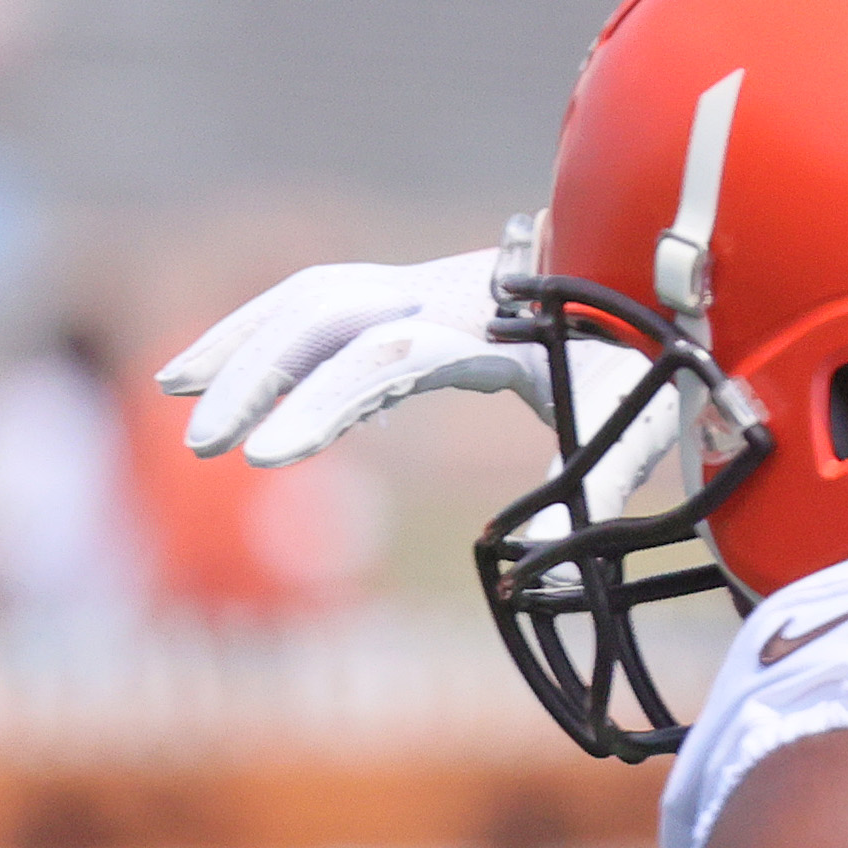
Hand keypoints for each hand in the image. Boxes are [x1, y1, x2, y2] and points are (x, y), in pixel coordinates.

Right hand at [156, 244, 659, 477]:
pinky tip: (228, 373)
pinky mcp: (418, 292)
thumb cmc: (654, 358)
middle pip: (324, 311)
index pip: (384, 354)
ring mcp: (427, 285)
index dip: (320, 402)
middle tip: (200, 444)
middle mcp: (447, 291)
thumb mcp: (634, 425)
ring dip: (239, 340)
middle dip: (252, 371)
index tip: (265, 455)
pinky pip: (327, 300)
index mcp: (490, 323)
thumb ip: (594, 494)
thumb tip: (545, 572)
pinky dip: (267, 330)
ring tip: (174, 390)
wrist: (673, 275)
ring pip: (311, 294)